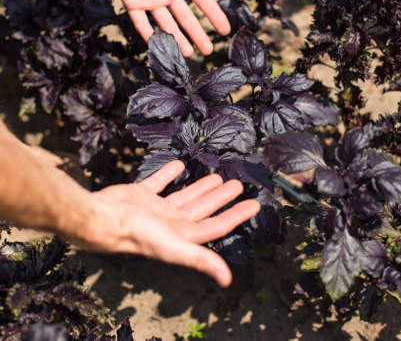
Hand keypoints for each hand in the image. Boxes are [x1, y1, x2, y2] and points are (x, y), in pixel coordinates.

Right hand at [86, 161, 259, 286]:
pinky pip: (161, 182)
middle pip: (204, 208)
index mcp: (183, 235)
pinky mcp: (142, 195)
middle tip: (238, 184)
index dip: (237, 215)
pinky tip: (180, 166)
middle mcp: (173, 223)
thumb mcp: (173, 246)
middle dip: (222, 197)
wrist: (101, 218)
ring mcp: (157, 209)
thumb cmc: (137, 234)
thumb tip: (227, 280)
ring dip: (202, 187)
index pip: (217, 225)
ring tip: (218, 176)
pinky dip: (170, 174)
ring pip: (186, 195)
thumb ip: (200, 259)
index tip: (255, 204)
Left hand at [106, 0, 232, 55]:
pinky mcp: (133, 3)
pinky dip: (149, 36)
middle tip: (208, 50)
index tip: (225, 31)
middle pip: (186, 18)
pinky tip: (159, 48)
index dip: (214, 15)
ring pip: (167, 25)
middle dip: (197, 35)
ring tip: (188, 55)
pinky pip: (142, 23)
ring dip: (177, 40)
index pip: (202, 1)